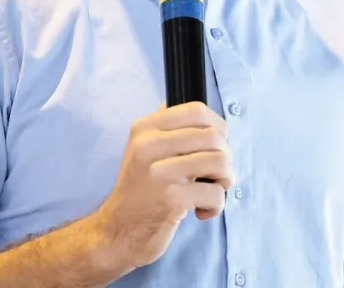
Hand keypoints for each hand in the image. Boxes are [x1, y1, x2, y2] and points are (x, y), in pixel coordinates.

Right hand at [90, 101, 233, 269]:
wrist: (118, 231)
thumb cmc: (140, 190)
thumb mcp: (143, 150)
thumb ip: (169, 129)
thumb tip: (200, 112)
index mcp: (145, 129)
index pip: (196, 111)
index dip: (217, 127)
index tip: (216, 146)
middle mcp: (149, 146)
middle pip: (214, 137)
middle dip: (226, 157)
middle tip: (215, 175)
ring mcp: (161, 172)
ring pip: (221, 162)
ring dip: (226, 180)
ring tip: (212, 190)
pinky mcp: (172, 199)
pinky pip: (216, 193)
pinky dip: (217, 205)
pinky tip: (201, 211)